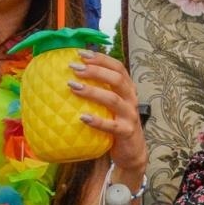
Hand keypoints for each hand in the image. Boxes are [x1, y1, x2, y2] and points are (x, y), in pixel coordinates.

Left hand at [70, 49, 146, 178]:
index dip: (101, 59)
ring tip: (73, 87)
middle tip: (74, 68)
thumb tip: (71, 77)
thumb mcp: (111, 105)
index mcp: (127, 89)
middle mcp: (131, 99)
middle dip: (96, 71)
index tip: (81, 54)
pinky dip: (97, 121)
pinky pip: (111, 126)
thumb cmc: (116, 123)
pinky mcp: (126, 132)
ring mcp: (130, 115)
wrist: (132, 150)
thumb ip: (100, 91)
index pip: (118, 67)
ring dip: (92, 92)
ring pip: (113, 99)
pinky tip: (82, 117)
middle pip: (117, 79)